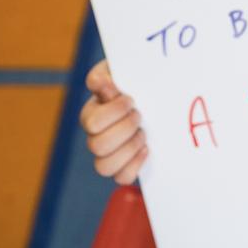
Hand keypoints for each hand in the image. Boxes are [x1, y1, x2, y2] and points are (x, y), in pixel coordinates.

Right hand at [79, 59, 147, 182]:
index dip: (113, 112)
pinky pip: (121, 178)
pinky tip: (146, 148)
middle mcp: (95, 135)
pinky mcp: (124, 165)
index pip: (91, 122)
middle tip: (139, 115)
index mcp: (93, 111)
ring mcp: (109, 153)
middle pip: (96, 146)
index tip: (131, 99)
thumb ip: (107, 73)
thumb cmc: (136, 78)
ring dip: (128, 148)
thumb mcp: (122, 69)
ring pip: (103, 167)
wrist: (155, 90)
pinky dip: (135, 165)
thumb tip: (101, 84)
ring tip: (143, 133)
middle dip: (124, 129)